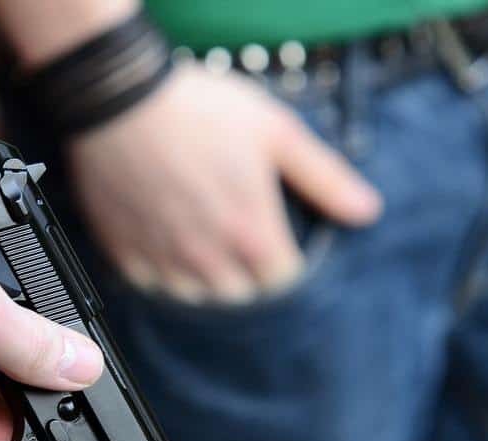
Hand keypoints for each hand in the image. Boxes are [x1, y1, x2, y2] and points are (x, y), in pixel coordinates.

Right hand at [67, 64, 382, 303]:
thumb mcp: (276, 132)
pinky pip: (150, 285)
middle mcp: (207, 257)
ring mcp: (162, 258)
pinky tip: (164, 242)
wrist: (121, 98)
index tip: (278, 245)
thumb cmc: (199, 110)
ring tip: (204, 246)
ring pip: (193, 296)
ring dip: (205, 279)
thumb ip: (323, 178)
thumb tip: (366, 211)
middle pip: (239, 296)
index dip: (284, 264)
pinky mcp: (125, 252)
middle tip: (240, 241)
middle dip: (247, 276)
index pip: (281, 283)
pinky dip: (161, 272)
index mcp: (250, 233)